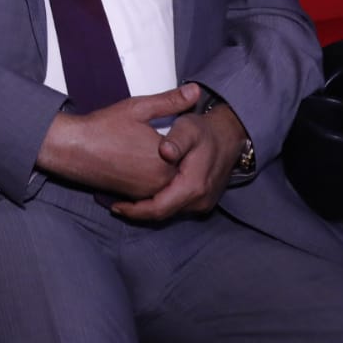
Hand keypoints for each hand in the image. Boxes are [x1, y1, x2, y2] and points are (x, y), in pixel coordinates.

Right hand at [36, 84, 202, 198]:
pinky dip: (150, 180)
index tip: (173, 131)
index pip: (188, 152)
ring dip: (164, 171)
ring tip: (146, 153)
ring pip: (168, 183)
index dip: (183, 140)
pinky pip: (153, 192)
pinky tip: (138, 164)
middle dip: (176, 157)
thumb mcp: (138, 108)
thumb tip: (196, 91)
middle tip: (156, 143)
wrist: (71, 148)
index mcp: (166, 159)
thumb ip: (170, 101)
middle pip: (180, 169)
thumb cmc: (102, 128)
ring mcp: (146, 192)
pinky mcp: (134, 198)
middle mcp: (160, 181)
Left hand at [113, 97, 246, 220]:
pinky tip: (144, 196)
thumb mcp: (187, 128)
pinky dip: (160, 204)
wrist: (228, 135)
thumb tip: (164, 151)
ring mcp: (203, 203)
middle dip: (138, 212)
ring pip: (169, 212)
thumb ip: (176, 140)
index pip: (159, 208)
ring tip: (126, 201)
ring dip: (148, 209)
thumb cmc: (203, 130)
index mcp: (194, 186)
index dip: (135, 210)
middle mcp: (200, 200)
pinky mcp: (203, 201)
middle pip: (163, 214)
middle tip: (115, 206)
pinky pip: (177, 207)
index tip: (114, 206)